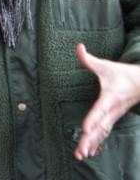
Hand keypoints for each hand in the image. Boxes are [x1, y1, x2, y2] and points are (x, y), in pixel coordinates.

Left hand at [73, 44, 139, 160]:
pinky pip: (104, 134)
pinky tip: (88, 152)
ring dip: (91, 144)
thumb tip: (78, 47)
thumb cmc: (123, 75)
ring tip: (81, 155)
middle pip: (100, 128)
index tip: (86, 128)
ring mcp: (113, 117)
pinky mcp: (112, 119)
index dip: (93, 119)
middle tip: (80, 152)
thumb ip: (89, 59)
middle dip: (90, 140)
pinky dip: (96, 143)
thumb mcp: (106, 65)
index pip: (100, 111)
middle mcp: (112, 111)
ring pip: (101, 134)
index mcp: (110, 99)